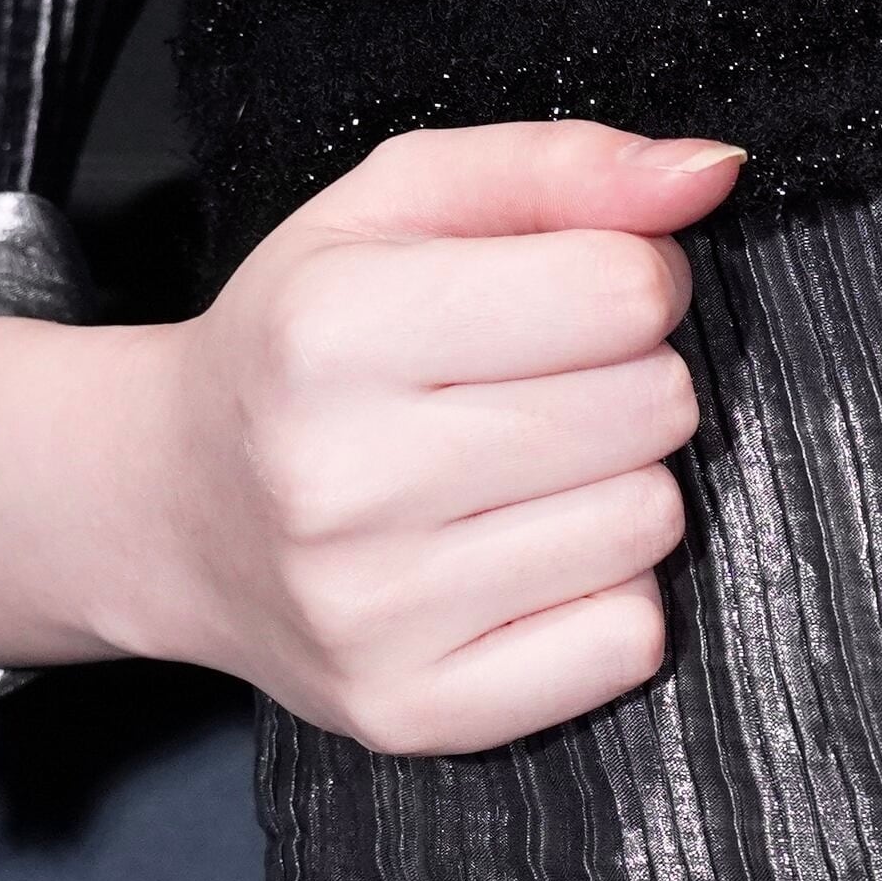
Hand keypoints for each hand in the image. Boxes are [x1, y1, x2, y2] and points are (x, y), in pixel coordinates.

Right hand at [0, 119, 742, 752]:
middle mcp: (341, 480)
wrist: (172, 509)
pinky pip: (629, 641)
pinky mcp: (414, 713)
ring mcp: (373, 613)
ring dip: (617, 486)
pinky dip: (605, 594)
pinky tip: (519, 558)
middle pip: (652, 406)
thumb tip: (710, 174)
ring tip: (518, 473)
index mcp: (330, 329)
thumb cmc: (305, 340)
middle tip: (533, 389)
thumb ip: (561, 167)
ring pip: (650, 522)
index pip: (622, 292)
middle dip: (626, 379)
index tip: (571, 296)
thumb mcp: (398, 207)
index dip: (629, 280)